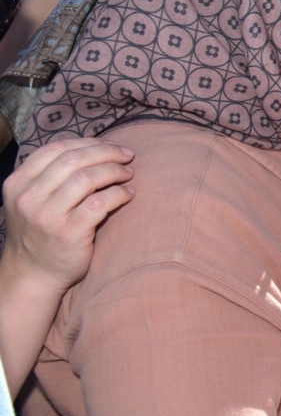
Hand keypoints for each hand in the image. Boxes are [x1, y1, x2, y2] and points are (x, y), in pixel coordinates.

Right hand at [2, 137, 133, 290]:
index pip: (55, 149)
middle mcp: (28, 197)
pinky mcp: (68, 233)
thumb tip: (94, 148)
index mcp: (18, 183)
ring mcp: (47, 216)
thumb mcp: (32, 200)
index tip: (109, 144)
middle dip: (106, 153)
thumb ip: (51, 176)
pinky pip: (100, 202)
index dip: (87, 142)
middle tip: (127, 156)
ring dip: (115, 171)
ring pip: (88, 178)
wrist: (33, 274)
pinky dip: (119, 193)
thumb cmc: (41, 231)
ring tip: (128, 174)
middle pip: (74, 159)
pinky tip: (128, 194)